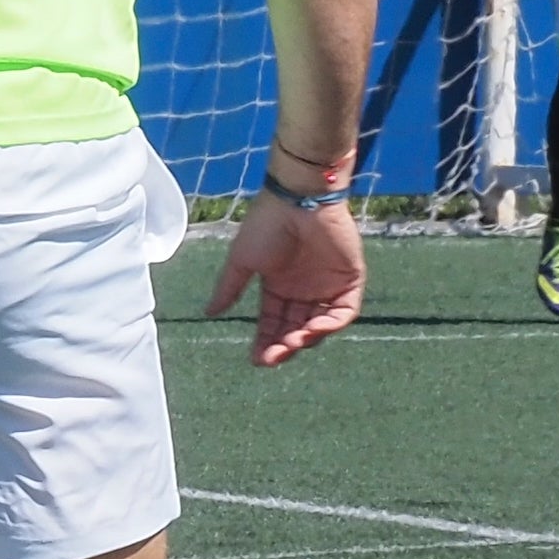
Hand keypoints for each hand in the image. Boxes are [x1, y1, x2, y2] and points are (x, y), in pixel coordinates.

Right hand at [203, 191, 364, 364]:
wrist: (297, 200)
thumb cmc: (266, 225)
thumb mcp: (241, 261)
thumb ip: (229, 288)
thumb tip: (209, 312)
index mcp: (278, 286)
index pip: (273, 322)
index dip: (265, 341)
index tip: (256, 359)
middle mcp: (303, 289)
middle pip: (296, 328)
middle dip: (284, 345)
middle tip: (272, 357)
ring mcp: (327, 285)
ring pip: (320, 324)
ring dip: (306, 338)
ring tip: (291, 343)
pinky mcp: (350, 279)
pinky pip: (345, 311)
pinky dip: (332, 324)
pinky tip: (312, 329)